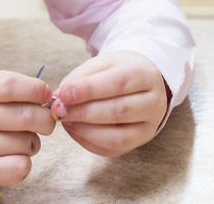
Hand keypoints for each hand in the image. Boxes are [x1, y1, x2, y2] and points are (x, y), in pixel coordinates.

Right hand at [0, 70, 56, 196]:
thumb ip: (14, 89)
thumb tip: (50, 97)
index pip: (10, 85)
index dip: (36, 89)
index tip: (45, 94)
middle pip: (26, 116)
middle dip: (45, 119)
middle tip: (42, 121)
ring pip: (27, 143)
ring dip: (32, 142)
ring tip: (18, 140)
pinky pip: (20, 167)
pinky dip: (23, 163)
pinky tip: (12, 157)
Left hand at [50, 51, 169, 156]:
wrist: (142, 83)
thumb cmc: (119, 71)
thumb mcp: (102, 64)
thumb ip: (81, 78)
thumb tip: (61, 97)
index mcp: (145, 75)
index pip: (118, 83)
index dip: (88, 90)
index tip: (63, 93)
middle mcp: (153, 103)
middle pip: (118, 111)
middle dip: (83, 112)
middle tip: (59, 110)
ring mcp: (149, 126)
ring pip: (117, 136)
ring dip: (85, 130)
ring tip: (66, 120)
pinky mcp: (138, 142)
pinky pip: (112, 149)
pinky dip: (88, 141)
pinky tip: (75, 129)